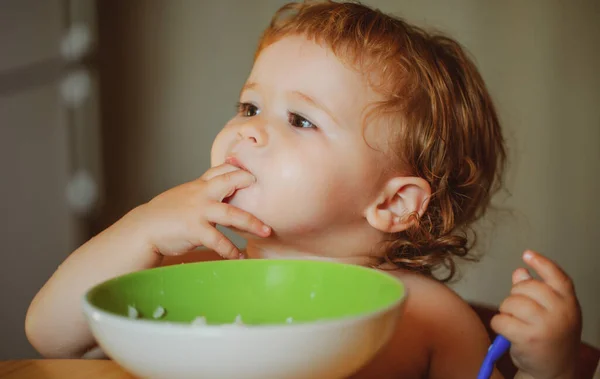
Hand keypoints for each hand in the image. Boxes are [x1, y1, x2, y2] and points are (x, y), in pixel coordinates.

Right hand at [123, 163, 270, 258]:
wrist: (144, 228)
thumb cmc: (166, 214)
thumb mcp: (186, 196)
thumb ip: (204, 193)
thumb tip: (223, 193)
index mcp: (200, 185)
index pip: (222, 169)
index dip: (239, 169)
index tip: (255, 173)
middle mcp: (201, 194)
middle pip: (229, 181)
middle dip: (248, 182)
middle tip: (267, 191)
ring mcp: (198, 211)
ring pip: (231, 213)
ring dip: (251, 223)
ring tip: (266, 231)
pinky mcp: (194, 229)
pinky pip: (218, 241)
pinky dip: (231, 250)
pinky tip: (239, 258)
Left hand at [491, 250, 581, 378]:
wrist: (553, 372)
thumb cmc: (549, 338)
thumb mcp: (549, 313)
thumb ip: (535, 292)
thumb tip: (520, 271)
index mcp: (568, 303)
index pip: (557, 276)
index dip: (541, 263)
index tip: (527, 254)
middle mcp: (561, 312)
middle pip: (526, 287)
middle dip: (515, 296)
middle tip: (519, 312)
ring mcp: (546, 324)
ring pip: (510, 302)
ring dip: (506, 311)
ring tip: (515, 323)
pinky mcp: (528, 337)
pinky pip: (500, 320)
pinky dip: (499, 325)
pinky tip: (508, 333)